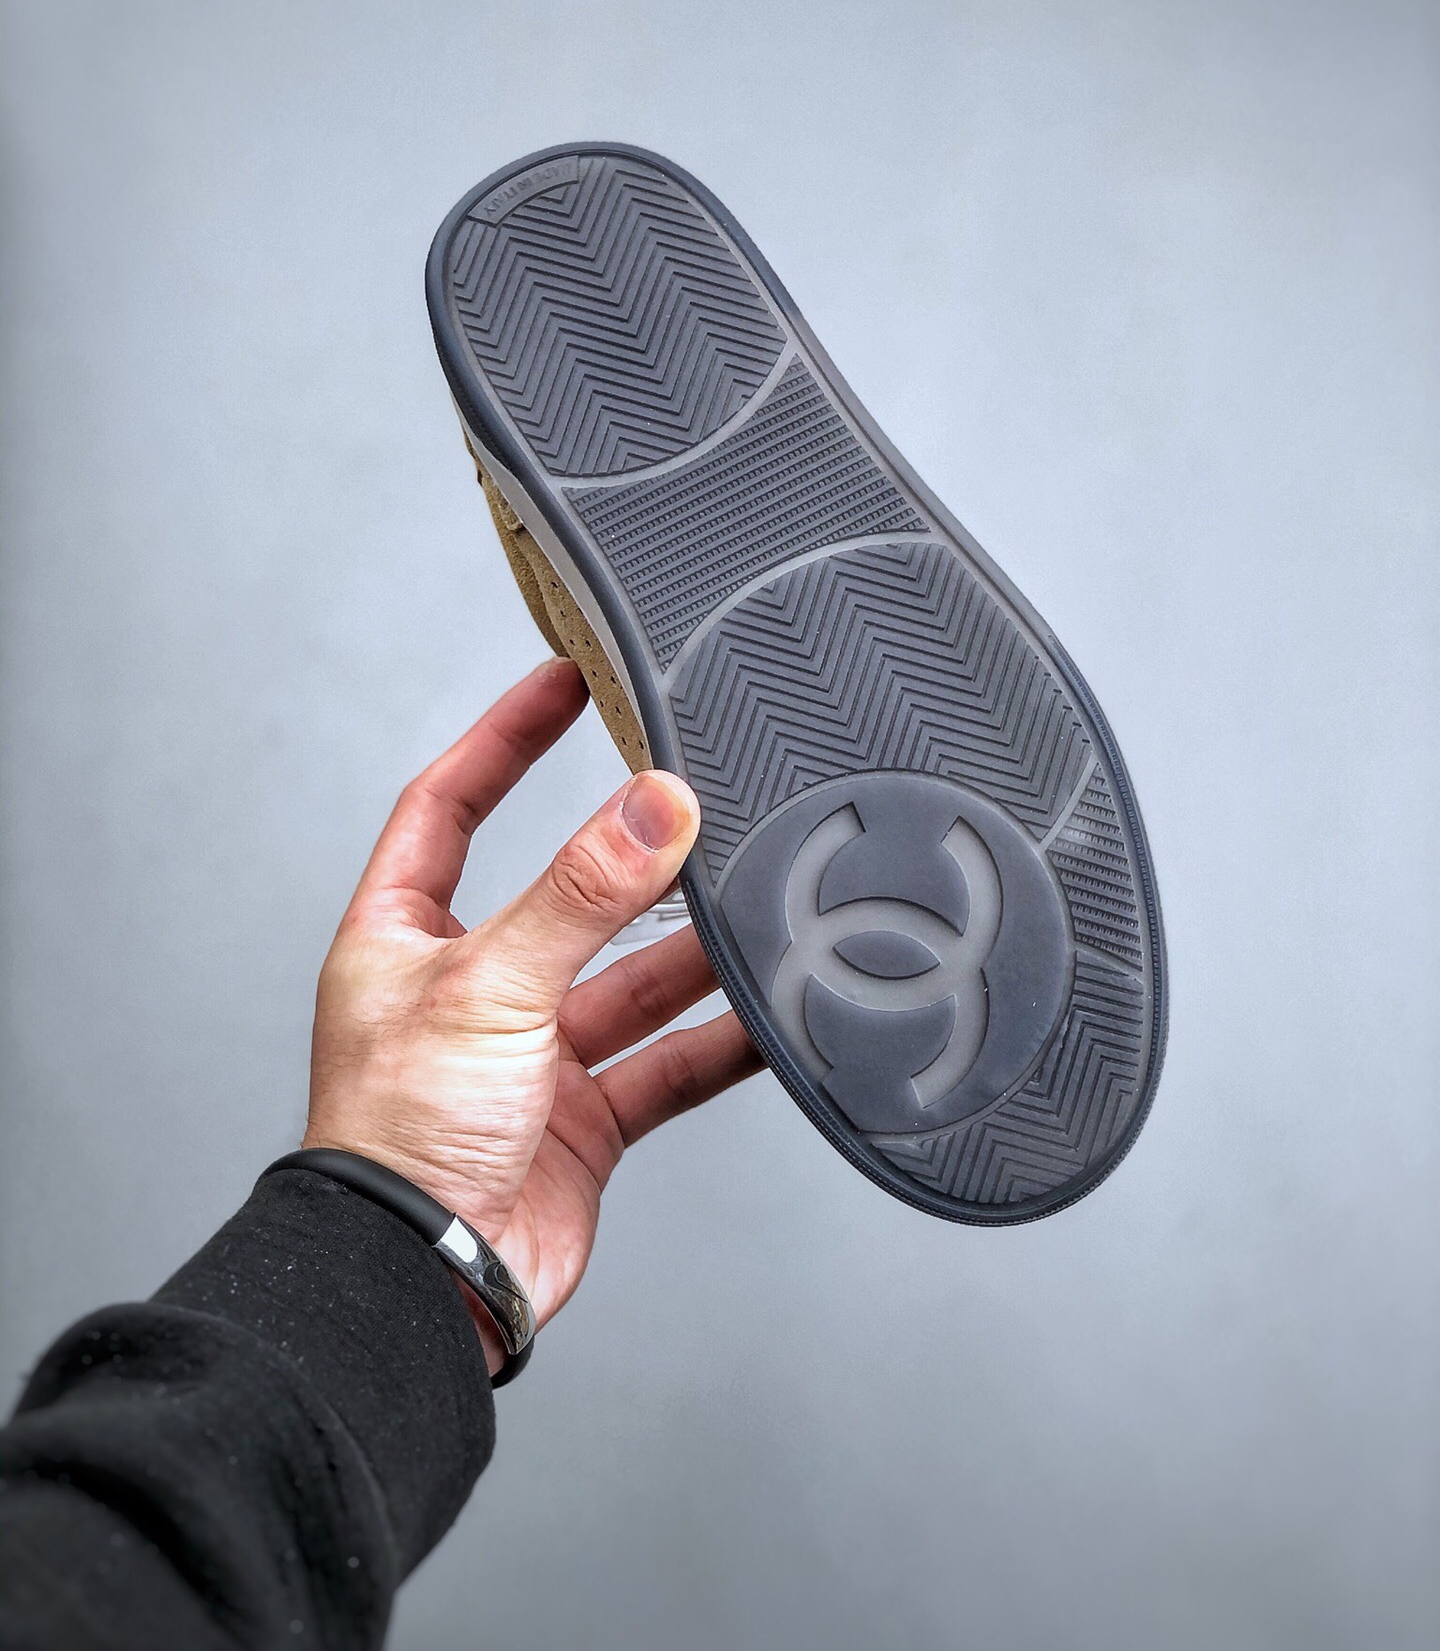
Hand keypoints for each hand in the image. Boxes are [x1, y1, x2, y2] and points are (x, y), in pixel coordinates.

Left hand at [303, 658, 760, 1367]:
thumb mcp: (489, 985)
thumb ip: (581, 893)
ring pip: (630, 980)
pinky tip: (774, 1015)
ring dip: (692, 951)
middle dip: (631, 855)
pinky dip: (721, 1041)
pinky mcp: (581, 1121)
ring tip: (758, 901)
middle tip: (699, 795)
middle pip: (564, 893)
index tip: (566, 679)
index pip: (452, 804)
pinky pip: (668, 1062)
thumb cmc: (397, 1141)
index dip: (504, 737)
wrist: (423, 1289)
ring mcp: (528, 1056)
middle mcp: (468, 988)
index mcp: (404, 937)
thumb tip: (655, 803)